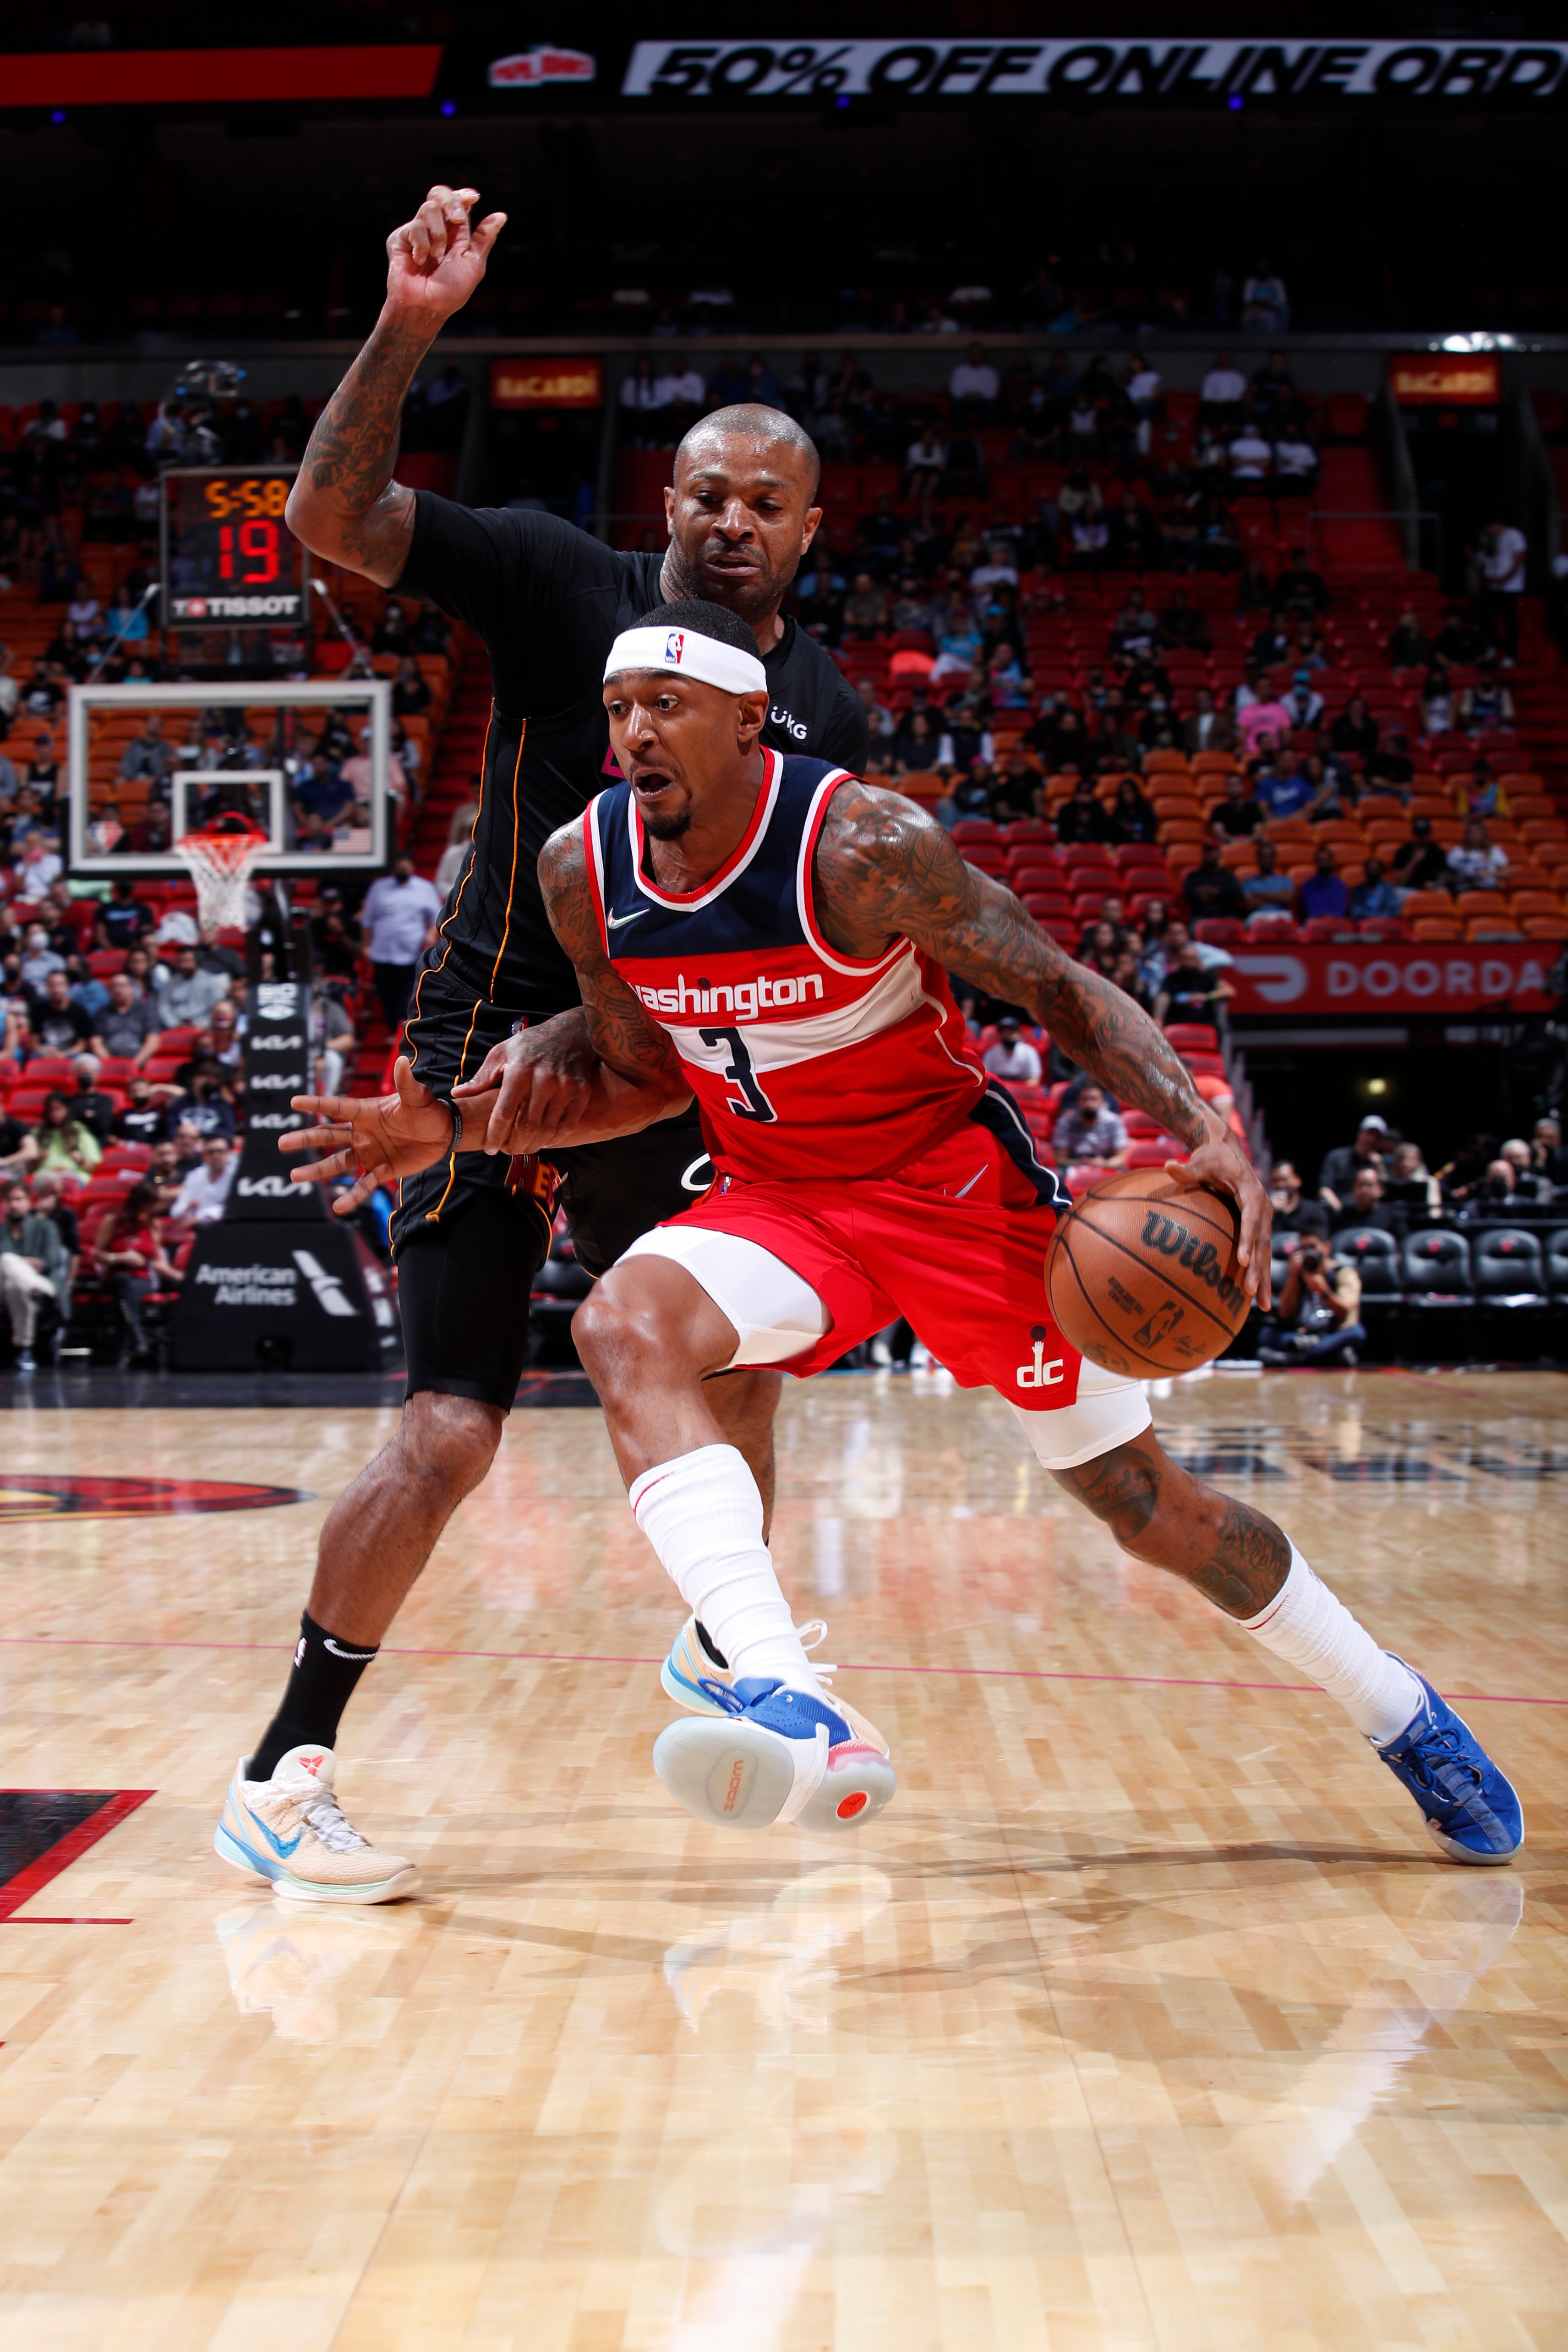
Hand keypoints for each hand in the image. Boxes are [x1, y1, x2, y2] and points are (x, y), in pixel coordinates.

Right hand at [280, 1057, 452, 1214]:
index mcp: (366, 1112)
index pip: (337, 1107)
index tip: (294, 1102)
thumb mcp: (418, 1097)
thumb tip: (402, 1060)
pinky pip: (364, 1185)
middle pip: (329, 1136)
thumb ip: (406, 1083)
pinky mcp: (382, 1170)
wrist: (444, 1133)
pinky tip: (339, 1208)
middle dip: (306, 1139)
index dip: (317, 1104)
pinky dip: (352, 1196)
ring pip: (338, 1162)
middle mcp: (362, 1133)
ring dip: (318, 1170)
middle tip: (283, 1143)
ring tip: (295, 1176)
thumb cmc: (428, 1110)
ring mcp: (369, 1153)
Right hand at [385, 185, 506, 325]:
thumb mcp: (473, 264)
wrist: (426, 307)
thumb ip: (483, 238)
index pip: (458, 203)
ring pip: (428, 208)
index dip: (464, 196)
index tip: (474, 197)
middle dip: (451, 201)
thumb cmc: (450, 292)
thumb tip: (501, 215)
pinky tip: (419, 261)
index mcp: (455, 234)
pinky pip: (414, 227)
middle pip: (439, 195)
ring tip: (437, 256)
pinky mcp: (400, 238)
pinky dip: (422, 245)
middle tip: (457, 218)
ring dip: (438, 234)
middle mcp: (436, 229)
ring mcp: (417, 232)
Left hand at [456, 1014, 598, 1154]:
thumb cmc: (530, 1044)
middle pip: (526, 1126)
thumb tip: (458, 1095)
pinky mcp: (581, 1093)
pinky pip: (567, 1125)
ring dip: (534, 1145)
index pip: (503, 1113)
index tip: (490, 1149)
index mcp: (518, 1073)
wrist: (570, 1033)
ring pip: (547, 1129)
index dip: (495, 1135)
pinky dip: (555, 1138)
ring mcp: (564, 1088)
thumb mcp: (501, 1054)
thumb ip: (481, 1078)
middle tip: (508, 1152)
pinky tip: (545, 1141)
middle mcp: (542, 1081)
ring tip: (525, 1149)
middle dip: (515, 1145)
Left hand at [1166, 1124, 1272, 1309]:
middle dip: (1259, 1268)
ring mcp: (1263, 1218)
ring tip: (1263, 1305)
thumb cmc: (1212, 1158)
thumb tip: (1169, 1166)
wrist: (1229, 1151)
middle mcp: (1263, 1207)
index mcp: (1252, 1192)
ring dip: (1264, 1277)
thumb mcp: (1201, 1161)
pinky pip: (1259, 1250)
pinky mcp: (1258, 1226)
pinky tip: (1256, 1296)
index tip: (1243, 1260)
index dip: (1248, 1239)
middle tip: (1252, 1292)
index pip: (1252, 1218)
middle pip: (1263, 1241)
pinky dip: (1259, 1271)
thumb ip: (1188, 1170)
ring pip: (1265, 1250)